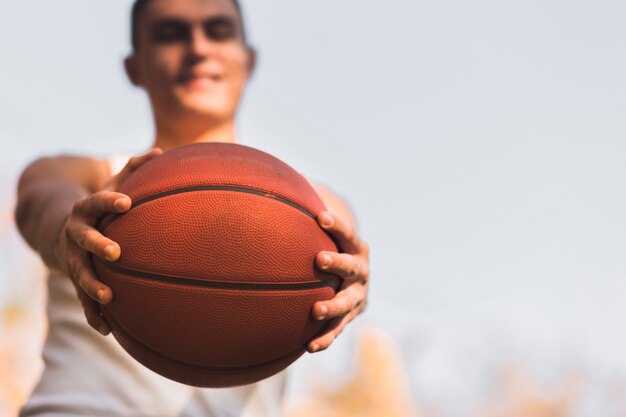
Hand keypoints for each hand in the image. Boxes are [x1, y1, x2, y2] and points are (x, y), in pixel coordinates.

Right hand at [55, 148, 162, 334]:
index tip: (128, 203)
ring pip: (79, 272)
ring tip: (109, 298)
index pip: (96, 202)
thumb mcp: (113, 186)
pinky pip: (83, 298)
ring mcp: (72, 257)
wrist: (62, 227)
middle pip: (83, 239)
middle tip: (116, 253)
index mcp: (87, 209)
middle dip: (98, 244)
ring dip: (92, 286)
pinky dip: (93, 313)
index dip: (110, 201)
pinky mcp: (75, 277)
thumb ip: (135, 169)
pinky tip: (108, 329)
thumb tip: (162, 151)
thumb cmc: (102, 207)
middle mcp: (75, 233)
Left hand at [307, 211, 369, 352]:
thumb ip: (309, 208)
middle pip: (352, 267)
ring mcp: (358, 296)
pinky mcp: (350, 317)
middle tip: (318, 259)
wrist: (353, 280)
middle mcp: (361, 271)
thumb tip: (282, 179)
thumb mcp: (326, 230)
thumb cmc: (331, 247)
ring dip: (333, 306)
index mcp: (356, 247)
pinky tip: (309, 347)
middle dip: (337, 263)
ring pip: (348, 302)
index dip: (337, 226)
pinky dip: (326, 337)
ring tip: (314, 310)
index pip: (348, 234)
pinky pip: (338, 328)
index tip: (321, 217)